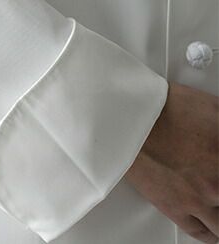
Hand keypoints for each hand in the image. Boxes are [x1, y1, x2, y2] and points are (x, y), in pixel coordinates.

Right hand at [124, 82, 218, 242]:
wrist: (127, 115)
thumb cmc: (162, 106)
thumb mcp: (212, 107)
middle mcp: (217, 181)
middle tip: (215, 185)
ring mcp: (198, 197)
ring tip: (216, 209)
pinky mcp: (174, 207)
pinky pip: (201, 232)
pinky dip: (211, 234)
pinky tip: (212, 228)